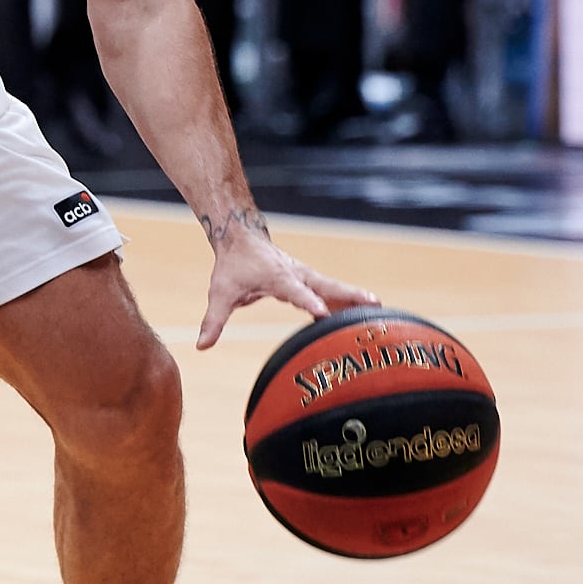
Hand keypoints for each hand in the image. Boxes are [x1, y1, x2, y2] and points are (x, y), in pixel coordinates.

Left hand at [196, 218, 378, 348]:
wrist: (242, 238)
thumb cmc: (232, 266)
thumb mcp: (220, 293)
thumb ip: (213, 320)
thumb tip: (201, 346)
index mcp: (277, 277)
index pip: (295, 292)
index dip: (307, 302)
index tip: (322, 314)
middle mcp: (297, 275)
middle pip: (327, 286)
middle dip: (348, 295)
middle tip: (373, 303)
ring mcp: (306, 276)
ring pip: (335, 288)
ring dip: (356, 299)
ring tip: (381, 310)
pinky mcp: (309, 280)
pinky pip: (332, 293)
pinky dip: (348, 302)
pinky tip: (366, 315)